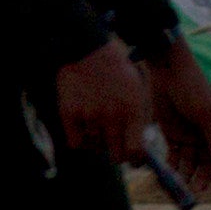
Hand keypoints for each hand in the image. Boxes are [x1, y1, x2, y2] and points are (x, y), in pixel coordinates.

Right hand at [53, 41, 149, 165]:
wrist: (88, 50)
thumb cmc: (117, 71)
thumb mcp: (139, 90)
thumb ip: (141, 119)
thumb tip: (139, 149)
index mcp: (133, 110)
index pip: (136, 152)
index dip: (136, 159)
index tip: (134, 158)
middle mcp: (112, 115)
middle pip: (116, 156)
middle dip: (117, 153)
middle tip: (116, 145)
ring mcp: (89, 115)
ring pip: (96, 147)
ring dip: (98, 141)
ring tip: (99, 125)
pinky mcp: (69, 114)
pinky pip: (76, 143)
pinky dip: (80, 140)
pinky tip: (84, 127)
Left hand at [142, 39, 210, 193]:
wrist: (166, 71)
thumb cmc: (191, 88)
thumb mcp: (204, 112)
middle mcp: (206, 136)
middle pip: (207, 164)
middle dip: (202, 178)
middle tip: (194, 191)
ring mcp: (190, 136)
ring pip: (190, 163)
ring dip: (187, 175)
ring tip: (180, 186)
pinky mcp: (173, 135)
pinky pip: (175, 156)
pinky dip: (172, 166)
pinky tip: (168, 175)